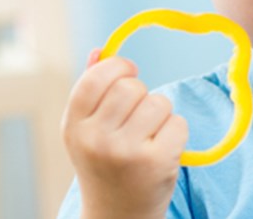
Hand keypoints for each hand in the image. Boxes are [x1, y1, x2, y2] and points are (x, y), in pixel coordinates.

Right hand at [61, 51, 187, 218]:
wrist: (117, 215)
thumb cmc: (103, 164)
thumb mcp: (85, 130)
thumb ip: (90, 89)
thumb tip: (101, 50)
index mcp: (74, 126)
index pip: (95, 78)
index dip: (117, 66)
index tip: (128, 72)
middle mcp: (96, 139)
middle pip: (130, 87)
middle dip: (140, 92)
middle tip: (138, 112)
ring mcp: (126, 152)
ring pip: (158, 102)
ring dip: (160, 112)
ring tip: (149, 133)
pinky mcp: (157, 163)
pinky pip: (178, 123)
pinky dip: (176, 131)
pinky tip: (163, 148)